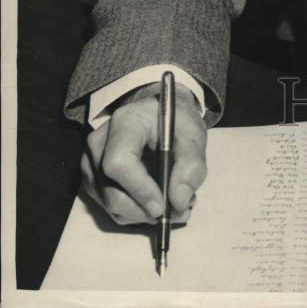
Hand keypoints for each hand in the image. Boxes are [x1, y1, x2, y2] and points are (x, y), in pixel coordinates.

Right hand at [81, 81, 206, 225]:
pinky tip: (156, 199)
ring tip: (172, 202)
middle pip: (111, 191)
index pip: (119, 162)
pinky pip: (111, 208)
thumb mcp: (193, 134)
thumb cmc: (175, 121)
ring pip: (111, 205)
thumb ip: (191, 165)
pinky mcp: (93, 179)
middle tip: (177, 211)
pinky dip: (136, 212)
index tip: (162, 207)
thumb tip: (179, 202)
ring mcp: (91, 162)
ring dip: (143, 214)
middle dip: (144, 209)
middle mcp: (100, 143)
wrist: (158, 113)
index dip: (139, 189)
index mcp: (125, 123)